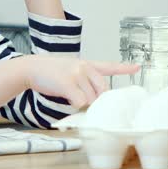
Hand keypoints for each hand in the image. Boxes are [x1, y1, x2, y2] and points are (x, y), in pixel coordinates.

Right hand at [24, 56, 140, 108]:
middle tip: (79, 97)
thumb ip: (83, 81)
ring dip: (80, 102)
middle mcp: (85, 67)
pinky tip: (64, 96)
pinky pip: (79, 102)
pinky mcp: (68, 82)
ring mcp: (77, 74)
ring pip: (90, 99)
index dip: (124, 68)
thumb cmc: (48, 72)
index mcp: (86, 64)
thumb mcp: (69, 70)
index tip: (137, 68)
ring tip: (66, 92)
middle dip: (94, 100)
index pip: (108, 66)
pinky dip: (73, 104)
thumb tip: (90, 101)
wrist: (30, 68)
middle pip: (101, 92)